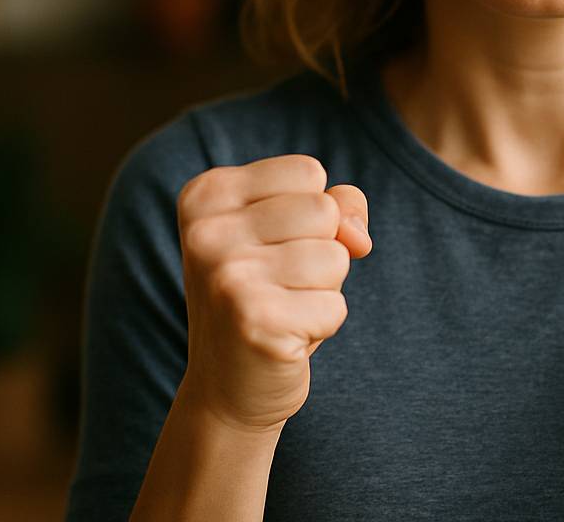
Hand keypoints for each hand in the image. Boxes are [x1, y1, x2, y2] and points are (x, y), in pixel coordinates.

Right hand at [176, 154, 371, 432]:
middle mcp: (206, 232)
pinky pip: (336, 306)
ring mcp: (225, 277)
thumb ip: (340, 205)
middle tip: (279, 286)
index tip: (271, 248)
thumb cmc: (268, 295)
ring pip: (336, 257)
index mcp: (207, 195)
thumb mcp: (297, 233)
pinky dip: (323, 325)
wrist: (227, 390)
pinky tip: (284, 339)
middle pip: (325, 211)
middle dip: (321, 251)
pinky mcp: (253, 322)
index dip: (312, 215)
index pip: (308, 172)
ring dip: (324, 290)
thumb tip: (357, 237)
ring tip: (283, 309)